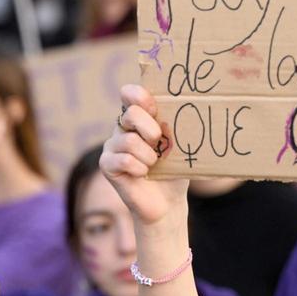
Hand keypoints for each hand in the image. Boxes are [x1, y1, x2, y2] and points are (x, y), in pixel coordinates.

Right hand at [100, 85, 187, 227]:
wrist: (168, 202)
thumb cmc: (175, 171)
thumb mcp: (180, 146)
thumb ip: (176, 127)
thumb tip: (190, 110)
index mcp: (140, 118)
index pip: (130, 93)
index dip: (140, 95)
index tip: (154, 108)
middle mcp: (122, 128)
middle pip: (131, 113)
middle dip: (151, 129)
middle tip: (159, 143)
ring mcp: (112, 145)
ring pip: (129, 140)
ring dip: (149, 156)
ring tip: (154, 165)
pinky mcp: (106, 164)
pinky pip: (123, 160)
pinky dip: (139, 168)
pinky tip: (143, 175)